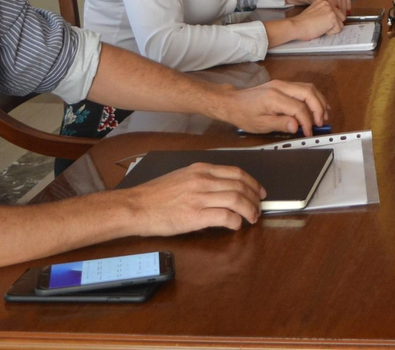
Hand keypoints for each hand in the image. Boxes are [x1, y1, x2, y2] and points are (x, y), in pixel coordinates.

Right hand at [121, 162, 265, 234]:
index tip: (258, 191)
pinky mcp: (196, 215)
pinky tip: (236, 225)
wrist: (136, 206)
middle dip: (255, 198)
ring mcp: (200, 197)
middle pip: (241, 186)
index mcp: (201, 170)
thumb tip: (220, 190)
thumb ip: (202, 180)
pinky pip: (226, 217)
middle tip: (258, 207)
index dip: (252, 183)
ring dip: (249, 210)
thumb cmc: (155, 195)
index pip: (236, 172)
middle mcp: (203, 180)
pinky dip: (236, 221)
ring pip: (237, 200)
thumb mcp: (182, 177)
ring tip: (252, 218)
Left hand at [217, 78, 329, 134]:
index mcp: (274, 97)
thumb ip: (280, 124)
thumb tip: (296, 126)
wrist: (233, 102)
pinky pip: (303, 87)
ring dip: (319, 101)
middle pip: (308, 93)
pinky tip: (317, 106)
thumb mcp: (260, 125)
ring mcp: (282, 84)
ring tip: (323, 115)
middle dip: (319, 108)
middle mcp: (280, 87)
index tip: (309, 132)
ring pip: (308, 87)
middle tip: (321, 123)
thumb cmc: (244, 114)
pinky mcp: (283, 85)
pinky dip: (313, 97)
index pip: (299, 108)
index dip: (307, 121)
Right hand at [287, 0, 345, 41]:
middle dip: (333, 24)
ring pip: (340, 23)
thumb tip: (333, 19)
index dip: (329, 21)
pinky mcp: (332, 17)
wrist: (296, 26)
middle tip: (320, 25)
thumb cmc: (302, 23)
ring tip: (320, 26)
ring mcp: (331, 9)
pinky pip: (338, 29)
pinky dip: (330, 32)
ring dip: (332, 28)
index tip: (320, 22)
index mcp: (323, 1)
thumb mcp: (314, 13)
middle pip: (341, 17)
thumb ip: (324, 13)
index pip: (336, 12)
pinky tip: (320, 29)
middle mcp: (328, 3)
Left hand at [307, 0, 351, 10]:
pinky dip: (347, 1)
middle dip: (340, 6)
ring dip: (344, 5)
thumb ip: (324, 5)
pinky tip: (347, 9)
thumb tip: (333, 13)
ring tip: (343, 14)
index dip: (334, 4)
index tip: (337, 14)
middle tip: (341, 16)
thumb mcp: (317, 1)